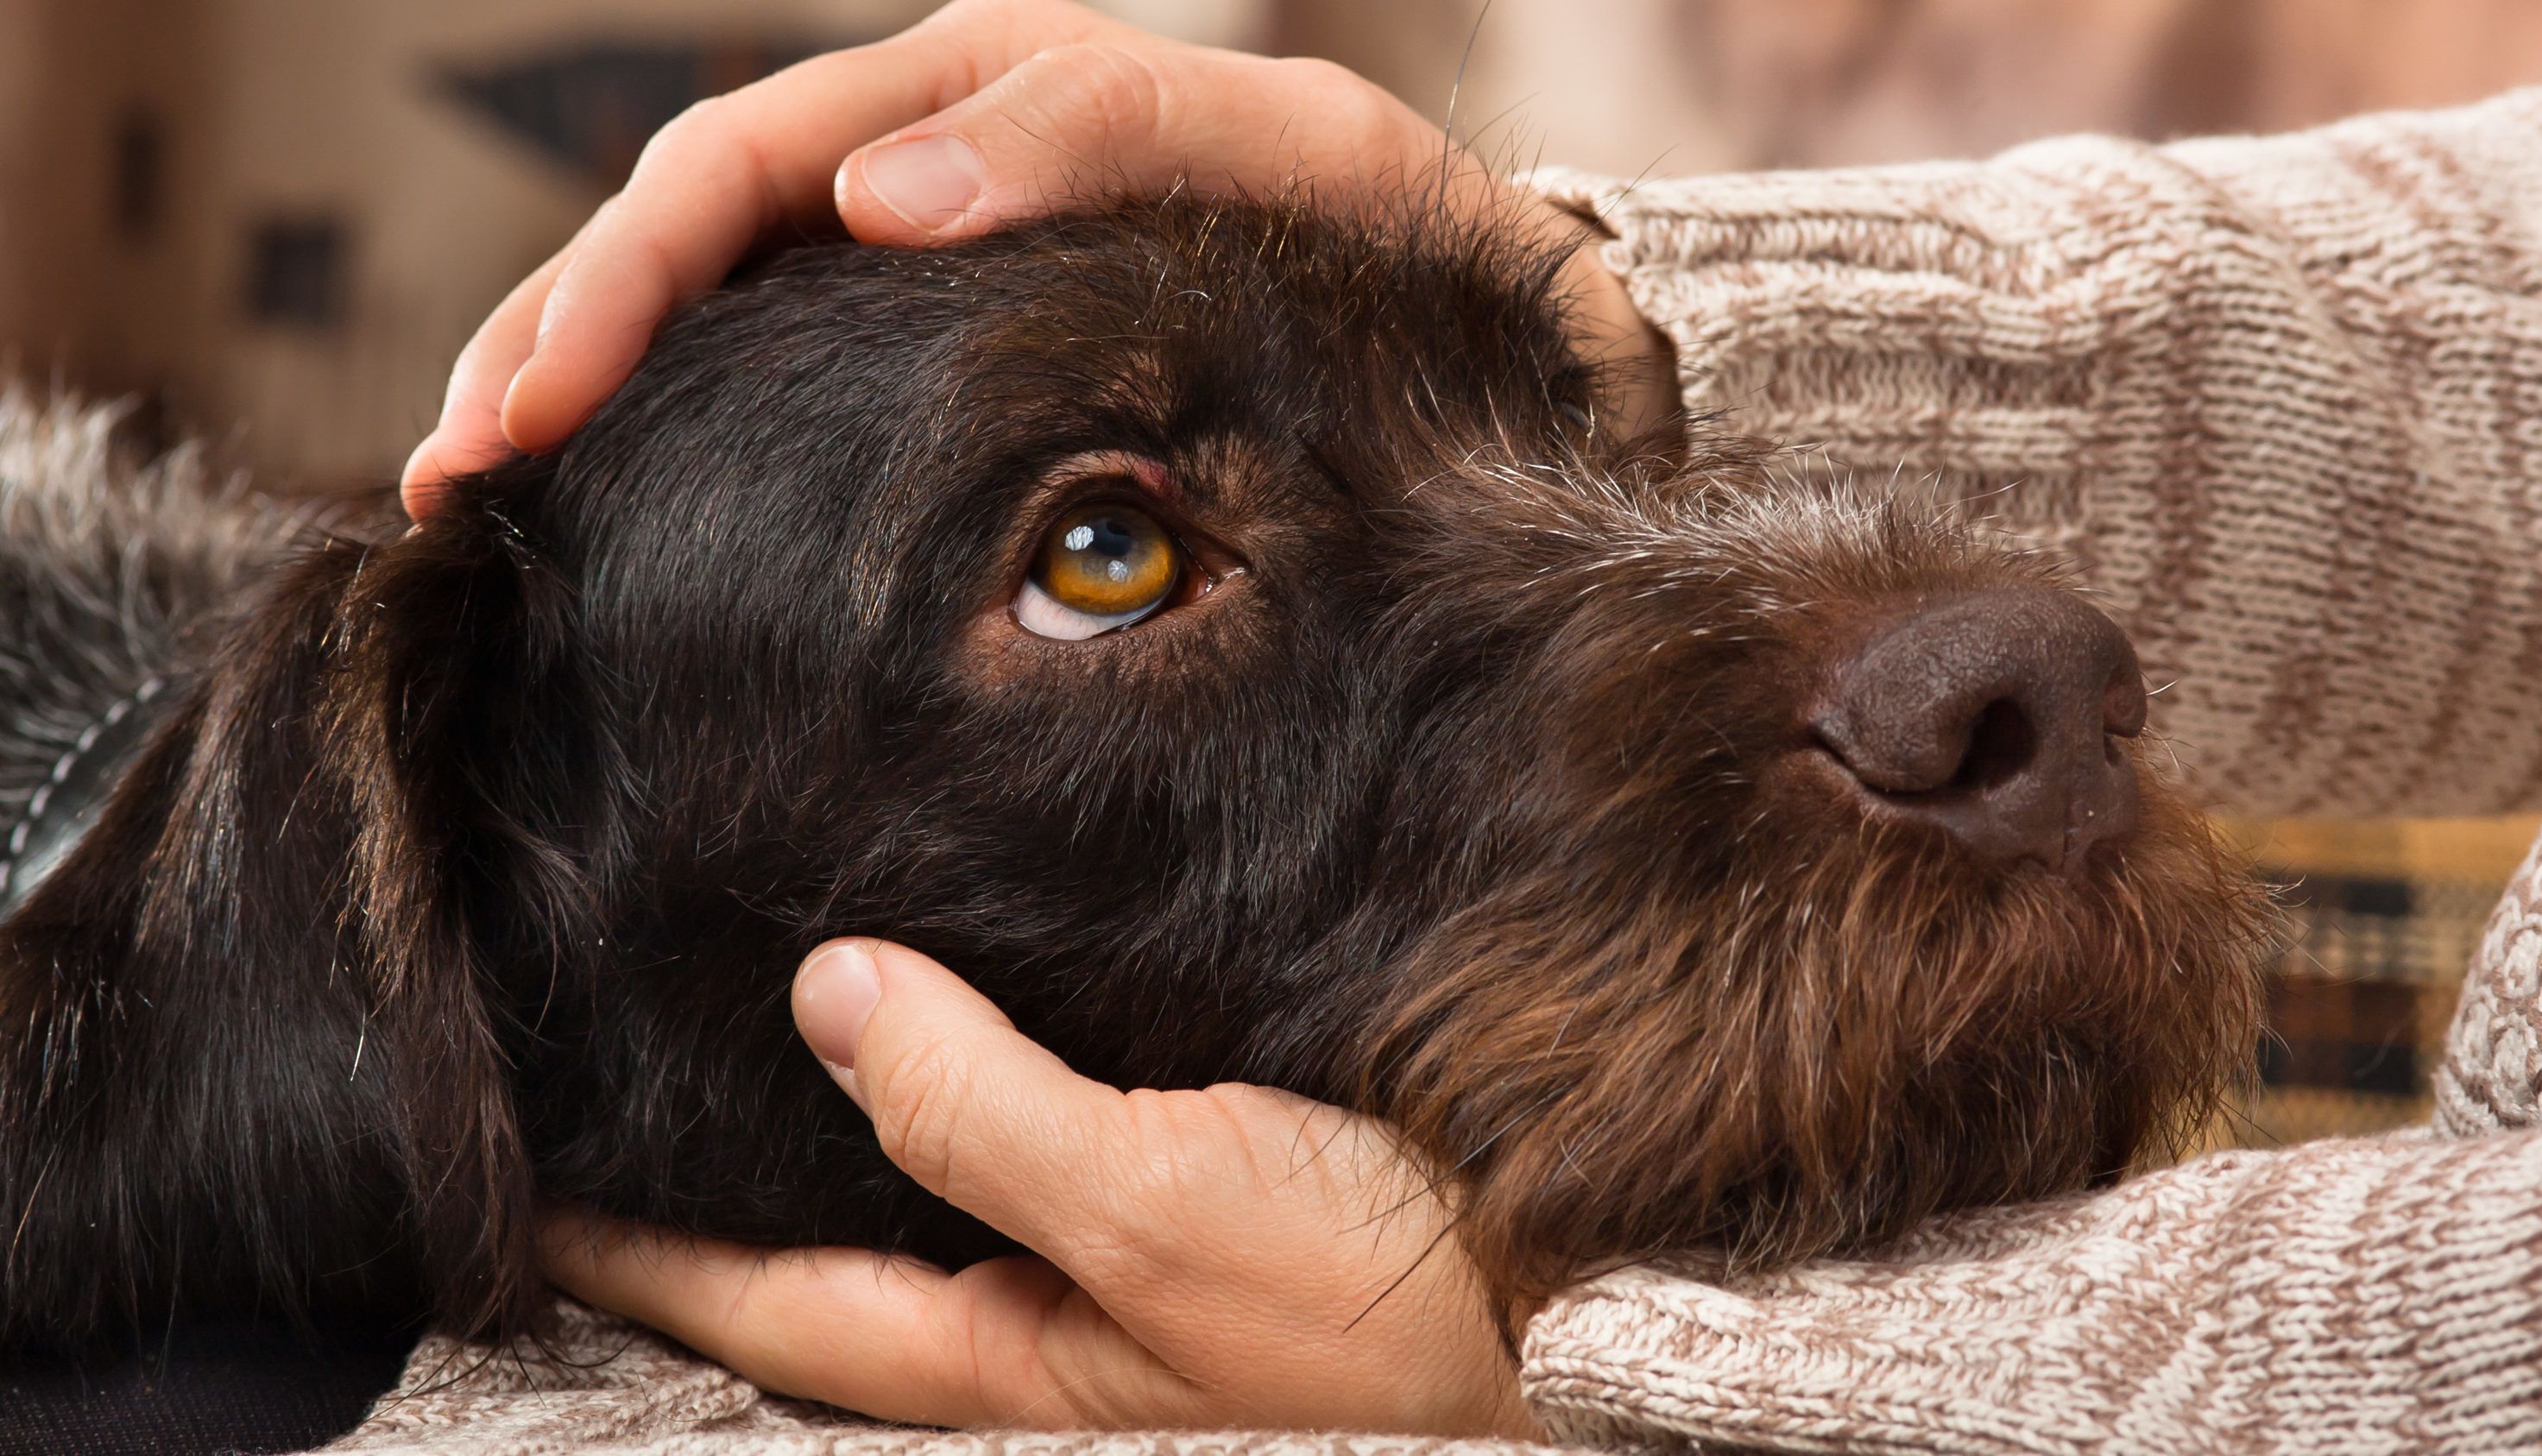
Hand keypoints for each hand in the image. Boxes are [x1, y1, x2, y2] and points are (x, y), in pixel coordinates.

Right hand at [401, 0, 1674, 517]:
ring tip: (466, 496)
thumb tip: (879, 196)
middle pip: (680, 225)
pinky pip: (769, 360)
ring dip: (570, 379)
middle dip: (553, 338)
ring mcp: (918, 245)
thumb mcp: (1285, 152)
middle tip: (455, 478)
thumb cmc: (1387, 234)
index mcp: (980, 90)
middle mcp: (921, 154)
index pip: (744, 164)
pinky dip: (667, 421)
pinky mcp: (932, 339)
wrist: (1471, 306)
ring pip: (700, 294)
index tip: (542, 403)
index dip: (626, 277)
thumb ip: (1095, 136)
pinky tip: (595, 494)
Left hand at [542, 938, 1535, 1437]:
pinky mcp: (1204, 1207)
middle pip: (834, 1251)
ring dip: (846, 1118)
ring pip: (936, 1192)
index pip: (766, 1298)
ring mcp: (1121, 1275)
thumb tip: (828, 995)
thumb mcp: (1173, 1211)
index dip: (633, 1234)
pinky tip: (965, 1005)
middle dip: (722, 1175)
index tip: (521, 1155)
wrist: (1593, 1301)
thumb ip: (987, 1115)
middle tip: (611, 1064)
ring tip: (755, 1015)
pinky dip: (974, 1082)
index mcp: (1011, 1358)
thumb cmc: (1394, 1308)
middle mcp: (1044, 1326)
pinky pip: (1043, 1144)